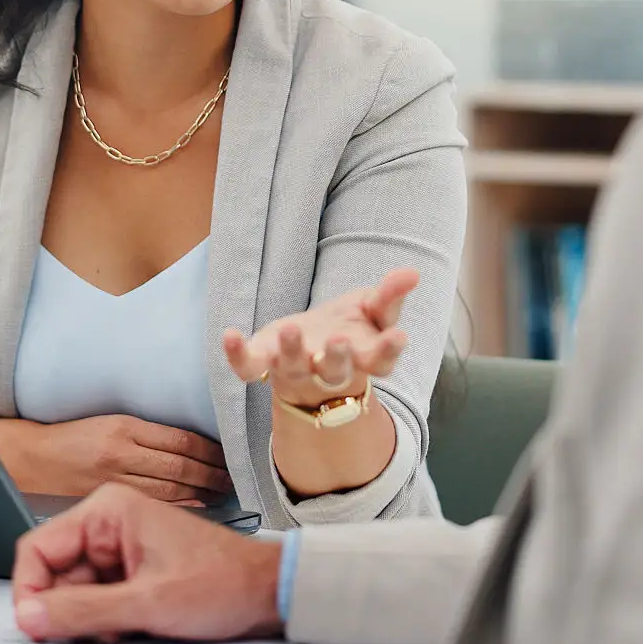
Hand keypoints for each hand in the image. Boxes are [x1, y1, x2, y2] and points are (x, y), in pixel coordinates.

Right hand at [0, 415, 232, 504]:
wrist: (30, 459)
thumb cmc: (70, 440)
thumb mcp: (110, 423)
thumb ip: (145, 435)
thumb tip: (189, 445)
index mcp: (124, 430)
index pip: (182, 441)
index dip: (210, 450)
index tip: (229, 455)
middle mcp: (122, 454)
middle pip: (182, 466)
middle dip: (213, 474)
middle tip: (237, 479)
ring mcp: (116, 480)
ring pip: (171, 488)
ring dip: (202, 490)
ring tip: (225, 492)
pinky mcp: (109, 501)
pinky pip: (152, 505)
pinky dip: (178, 505)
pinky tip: (195, 505)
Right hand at [13, 484, 282, 642]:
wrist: (266, 593)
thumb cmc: (225, 581)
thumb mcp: (147, 603)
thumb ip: (83, 610)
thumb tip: (31, 615)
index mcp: (108, 511)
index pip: (37, 549)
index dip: (29, 591)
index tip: (34, 624)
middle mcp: (109, 525)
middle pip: (54, 576)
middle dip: (67, 611)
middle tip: (92, 633)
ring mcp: (120, 550)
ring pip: (75, 594)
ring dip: (90, 620)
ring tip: (125, 627)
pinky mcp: (130, 574)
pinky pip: (97, 601)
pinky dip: (106, 621)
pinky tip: (132, 627)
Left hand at [223, 268, 415, 407]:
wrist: (310, 351)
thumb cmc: (349, 328)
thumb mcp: (372, 309)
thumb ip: (390, 295)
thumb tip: (412, 273)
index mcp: (362, 358)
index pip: (381, 360)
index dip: (389, 350)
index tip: (398, 337)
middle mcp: (329, 371)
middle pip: (335, 371)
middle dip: (336, 357)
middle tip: (338, 339)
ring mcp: (295, 370)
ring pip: (294, 367)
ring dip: (292, 351)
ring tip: (289, 329)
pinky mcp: (264, 365)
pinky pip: (249, 368)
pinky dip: (237, 355)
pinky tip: (230, 334)